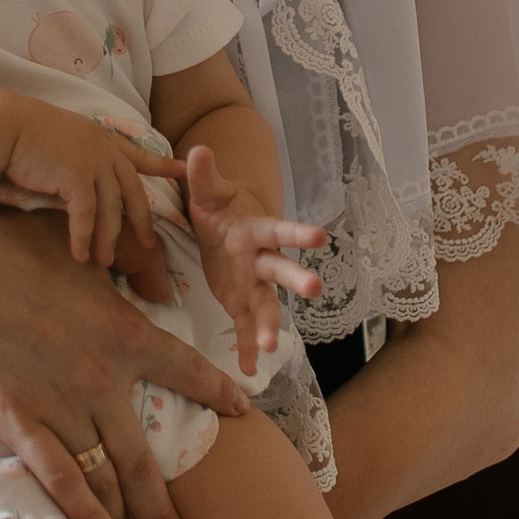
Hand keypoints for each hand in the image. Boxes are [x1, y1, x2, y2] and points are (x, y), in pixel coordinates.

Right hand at [0, 100, 177, 275]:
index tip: (182, 170)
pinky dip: (83, 238)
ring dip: (107, 239)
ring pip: (110, 210)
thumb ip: (81, 155)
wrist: (5, 126)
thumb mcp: (64, 138)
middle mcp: (104, 151)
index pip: (140, 155)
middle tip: (150, 246)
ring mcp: (93, 163)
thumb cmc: (25, 134)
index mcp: (103, 139)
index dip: (162, 165)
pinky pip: (85, 216)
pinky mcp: (76, 177)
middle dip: (142, 221)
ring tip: (105, 262)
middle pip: (132, 192)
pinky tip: (80, 256)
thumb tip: (82, 179)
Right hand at [0, 192, 246, 518]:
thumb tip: (158, 284)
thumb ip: (128, 272)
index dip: (217, 392)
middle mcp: (104, 378)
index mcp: (128, 332)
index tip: (240, 413)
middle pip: (150, 463)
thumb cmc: (16, 248)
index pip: (188, 370)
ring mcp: (63, 405)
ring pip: (110, 481)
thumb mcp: (87, 254)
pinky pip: (63, 481)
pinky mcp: (20, 422)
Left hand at [179, 140, 324, 376]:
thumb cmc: (220, 207)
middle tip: (315, 289)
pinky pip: (245, 328)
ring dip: (270, 326)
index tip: (319, 234)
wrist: (224, 226)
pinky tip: (247, 369)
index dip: (296, 232)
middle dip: (296, 279)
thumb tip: (199, 149)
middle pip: (280, 271)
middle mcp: (261, 260)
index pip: (278, 230)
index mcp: (255, 231)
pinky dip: (246, 348)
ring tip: (272, 348)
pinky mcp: (241, 303)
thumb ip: (205, 175)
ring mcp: (254, 284)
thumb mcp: (208, 193)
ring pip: (266, 306)